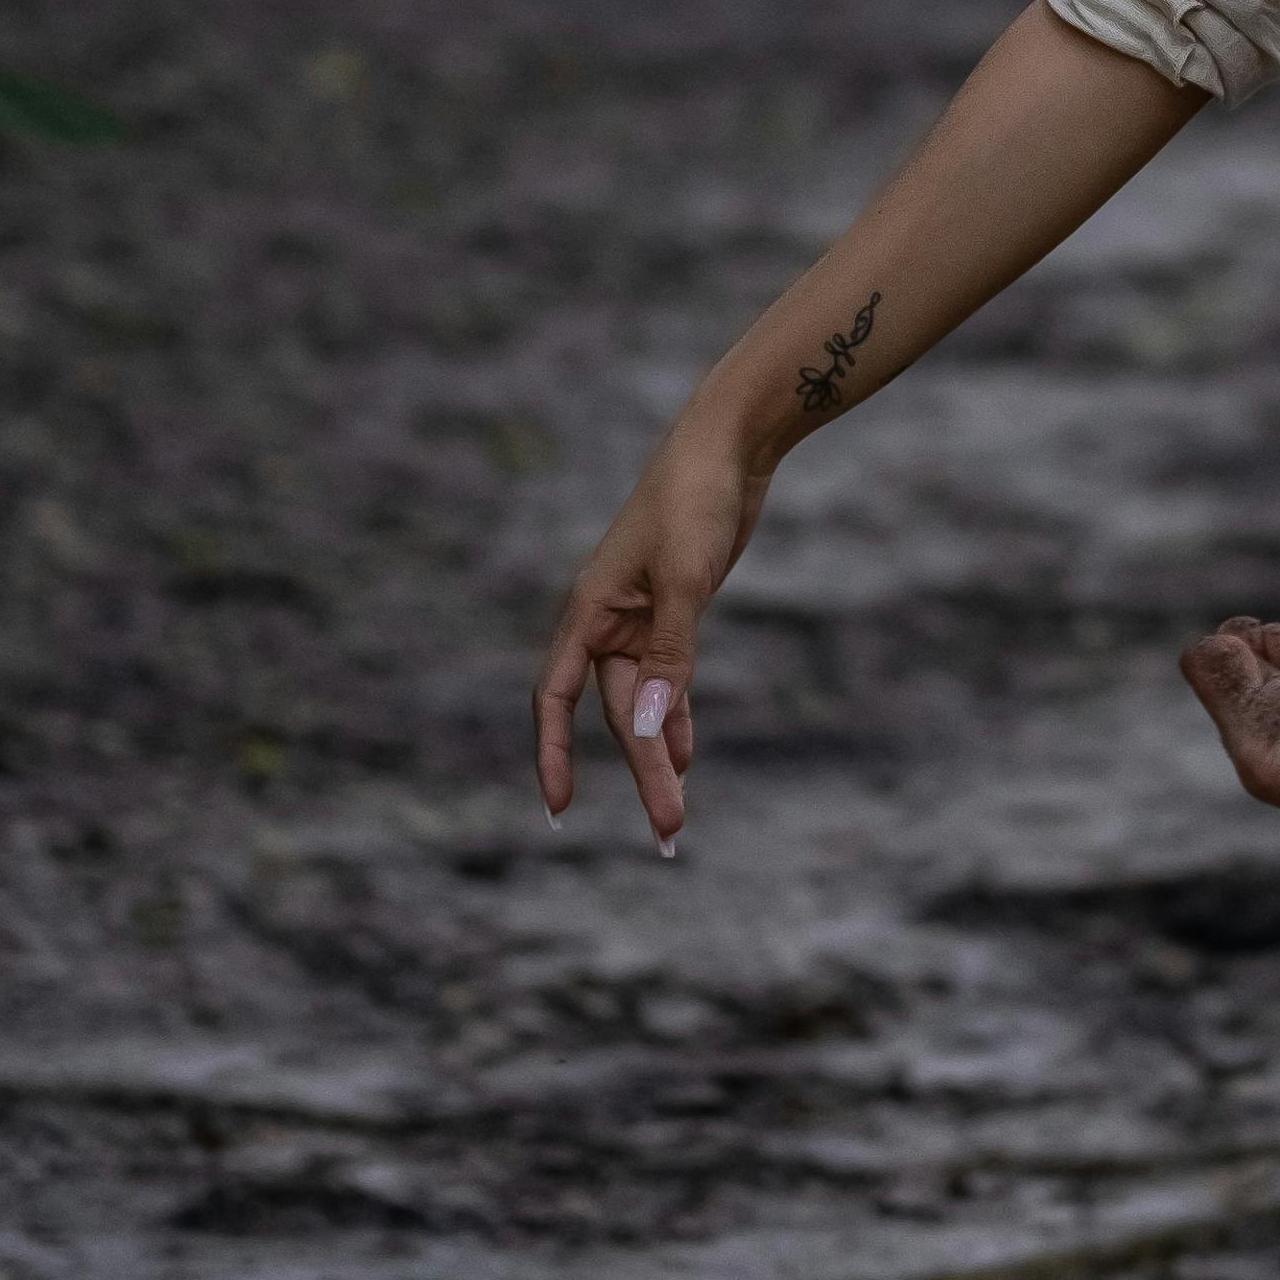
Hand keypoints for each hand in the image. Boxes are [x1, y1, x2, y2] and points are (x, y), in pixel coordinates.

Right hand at [533, 398, 763, 849]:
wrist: (727, 446)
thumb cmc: (695, 501)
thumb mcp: (687, 579)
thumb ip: (671, 655)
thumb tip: (653, 729)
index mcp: (588, 611)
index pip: (555, 698)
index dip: (553, 754)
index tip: (560, 807)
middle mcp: (605, 621)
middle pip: (618, 714)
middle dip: (642, 771)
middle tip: (669, 832)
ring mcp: (640, 618)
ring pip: (645, 702)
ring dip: (661, 753)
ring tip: (675, 812)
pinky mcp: (673, 612)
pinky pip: (668, 680)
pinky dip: (677, 716)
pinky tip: (686, 754)